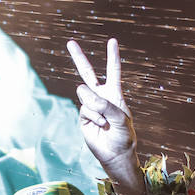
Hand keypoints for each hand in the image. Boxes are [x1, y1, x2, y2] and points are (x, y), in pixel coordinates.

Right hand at [68, 38, 135, 167]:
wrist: (115, 153)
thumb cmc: (123, 135)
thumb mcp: (121, 117)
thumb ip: (105, 104)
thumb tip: (85, 96)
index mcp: (114, 93)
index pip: (113, 71)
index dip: (112, 56)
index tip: (112, 41)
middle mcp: (100, 96)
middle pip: (88, 73)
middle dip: (79, 57)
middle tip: (70, 42)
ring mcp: (90, 106)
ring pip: (85, 94)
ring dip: (95, 105)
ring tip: (104, 119)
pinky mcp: (82, 117)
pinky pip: (84, 109)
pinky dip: (93, 117)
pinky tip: (100, 125)